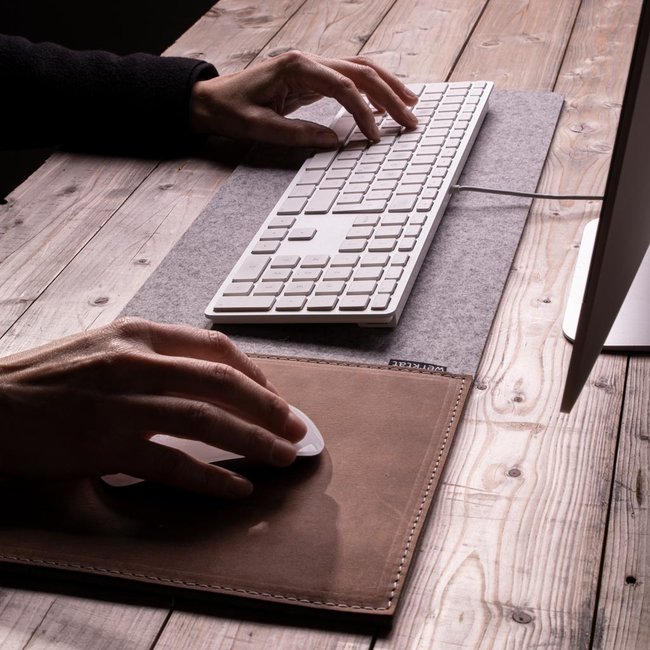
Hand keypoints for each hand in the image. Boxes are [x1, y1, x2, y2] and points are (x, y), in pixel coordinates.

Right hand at [0, 318, 306, 497]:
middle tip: (296, 427)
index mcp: (139, 335)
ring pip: (208, 420)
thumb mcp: (103, 347)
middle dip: (268, 407)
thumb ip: (152, 355)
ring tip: (283, 455)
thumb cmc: (47, 378)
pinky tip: (237, 488)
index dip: (254, 372)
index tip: (273, 393)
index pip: (215, 347)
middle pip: (223, 382)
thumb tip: (204, 377)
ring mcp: (122, 403)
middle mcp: (136, 362)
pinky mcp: (105, 445)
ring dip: (254, 440)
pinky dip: (211, 478)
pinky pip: (173, 465)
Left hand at [189, 50, 418, 147]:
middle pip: (361, 71)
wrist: (210, 101)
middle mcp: (308, 61)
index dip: (364, 112)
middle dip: (389, 95)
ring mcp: (311, 67)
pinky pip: (348, 79)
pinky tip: (382, 105)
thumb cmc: (231, 111)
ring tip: (410, 105)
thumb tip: (335, 141)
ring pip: (359, 70)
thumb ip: (298, 134)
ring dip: (386, 87)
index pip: (344, 86)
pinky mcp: (311, 78)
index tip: (376, 137)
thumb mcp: (260, 128)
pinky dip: (369, 90)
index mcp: (296, 68)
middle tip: (411, 119)